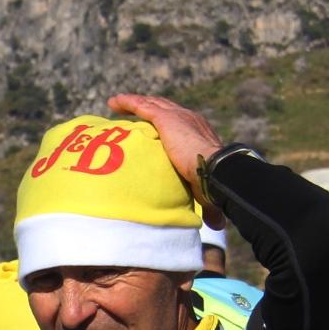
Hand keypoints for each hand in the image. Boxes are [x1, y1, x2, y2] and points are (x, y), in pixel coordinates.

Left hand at [106, 93, 225, 225]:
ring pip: (151, 104)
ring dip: (133, 103)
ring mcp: (177, 117)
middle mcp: (189, 119)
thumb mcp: (208, 191)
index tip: (152, 126)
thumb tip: (215, 227)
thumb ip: (209, 205)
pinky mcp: (165, 119)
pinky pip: (141, 106)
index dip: (165, 122)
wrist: (216, 170)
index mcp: (199, 133)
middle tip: (129, 109)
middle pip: (163, 108)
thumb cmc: (216, 183)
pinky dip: (128, 102)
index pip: (180, 124)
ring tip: (115, 104)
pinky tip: (113, 102)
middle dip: (147, 107)